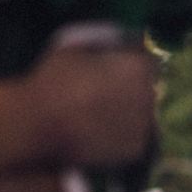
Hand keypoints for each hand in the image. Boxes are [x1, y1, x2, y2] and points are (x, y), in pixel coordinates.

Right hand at [21, 40, 158, 169]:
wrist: (40, 126)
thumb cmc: (53, 81)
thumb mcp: (74, 47)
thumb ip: (104, 41)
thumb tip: (122, 41)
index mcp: (137, 67)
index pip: (149, 63)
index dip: (133, 67)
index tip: (119, 72)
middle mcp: (149, 96)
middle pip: (151, 91)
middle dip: (135, 92)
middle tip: (107, 97)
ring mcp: (145, 125)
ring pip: (146, 116)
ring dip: (131, 115)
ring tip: (102, 116)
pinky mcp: (137, 150)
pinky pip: (136, 139)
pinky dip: (124, 136)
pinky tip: (102, 133)